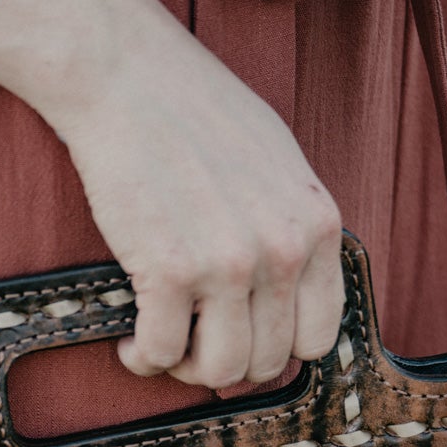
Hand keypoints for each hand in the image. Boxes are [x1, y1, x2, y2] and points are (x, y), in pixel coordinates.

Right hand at [55, 11, 343, 388]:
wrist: (128, 75)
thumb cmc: (195, 113)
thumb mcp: (278, 164)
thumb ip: (292, 230)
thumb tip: (285, 299)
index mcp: (316, 226)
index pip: (319, 336)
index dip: (276, 351)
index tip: (241, 339)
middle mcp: (282, 250)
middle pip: (268, 362)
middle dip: (226, 364)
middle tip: (192, 344)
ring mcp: (228, 263)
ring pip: (221, 370)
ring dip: (186, 369)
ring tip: (162, 345)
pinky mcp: (170, 270)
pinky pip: (161, 352)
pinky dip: (142, 358)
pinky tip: (131, 342)